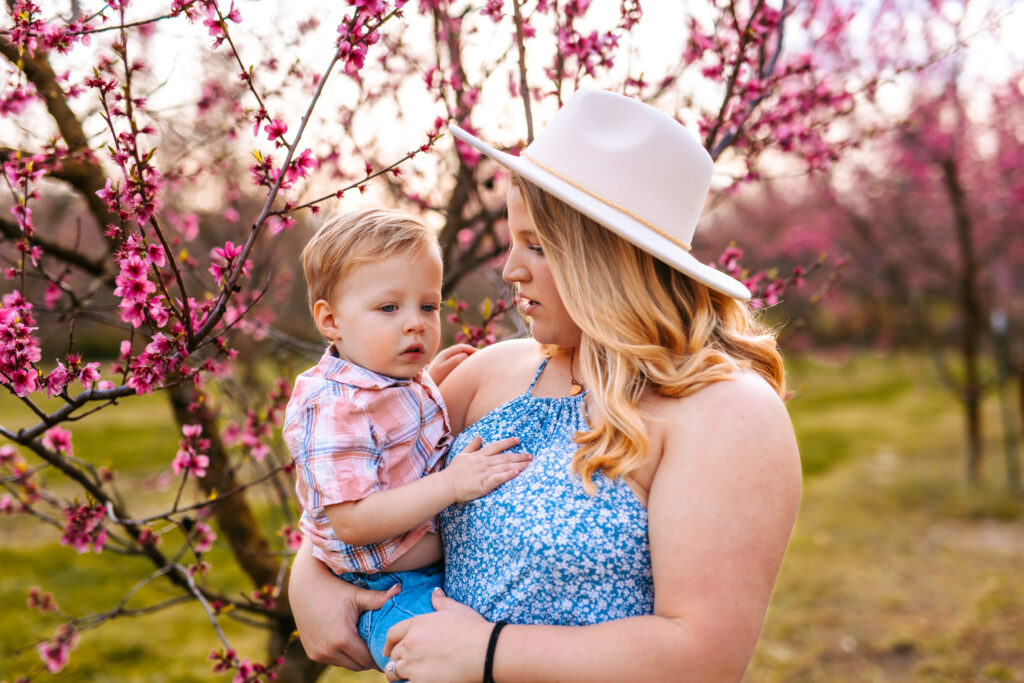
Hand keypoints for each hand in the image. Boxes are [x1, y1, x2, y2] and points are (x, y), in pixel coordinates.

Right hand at [288, 540, 398, 669]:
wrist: (304, 585)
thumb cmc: (334, 588)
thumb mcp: (357, 594)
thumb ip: (379, 598)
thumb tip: (400, 590)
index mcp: (341, 639)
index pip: (367, 659)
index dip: (379, 655)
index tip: (389, 649)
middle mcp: (327, 650)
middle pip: (357, 666)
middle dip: (368, 659)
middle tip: (379, 647)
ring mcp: (317, 653)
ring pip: (345, 664)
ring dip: (355, 658)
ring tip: (366, 644)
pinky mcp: (311, 652)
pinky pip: (333, 660)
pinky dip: (342, 655)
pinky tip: (350, 642)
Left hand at [383, 589, 491, 682]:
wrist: (485, 651)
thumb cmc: (473, 629)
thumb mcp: (457, 610)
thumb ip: (441, 601)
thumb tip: (435, 592)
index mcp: (416, 624)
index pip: (392, 634)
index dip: (389, 643)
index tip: (388, 650)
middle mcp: (410, 644)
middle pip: (393, 655)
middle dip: (397, 660)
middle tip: (403, 666)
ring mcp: (413, 665)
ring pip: (394, 672)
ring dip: (398, 675)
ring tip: (405, 678)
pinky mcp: (420, 682)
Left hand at [427, 344, 476, 384]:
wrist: (425, 387)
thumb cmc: (434, 378)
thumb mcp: (443, 369)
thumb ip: (453, 361)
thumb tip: (464, 355)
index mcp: (445, 354)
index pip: (462, 347)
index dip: (472, 349)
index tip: (481, 354)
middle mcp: (445, 355)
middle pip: (462, 350)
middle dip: (472, 352)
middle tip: (483, 357)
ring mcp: (446, 360)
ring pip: (461, 355)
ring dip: (470, 357)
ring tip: (479, 362)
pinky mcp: (447, 366)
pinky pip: (459, 361)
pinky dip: (466, 362)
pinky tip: (471, 368)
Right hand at [442, 436, 529, 502]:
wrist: (446, 485)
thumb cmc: (454, 472)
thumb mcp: (462, 455)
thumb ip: (472, 446)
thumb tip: (479, 437)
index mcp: (480, 456)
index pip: (496, 446)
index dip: (508, 442)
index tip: (518, 440)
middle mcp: (484, 462)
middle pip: (505, 457)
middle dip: (520, 456)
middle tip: (531, 456)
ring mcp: (484, 472)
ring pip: (505, 466)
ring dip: (518, 465)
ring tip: (530, 464)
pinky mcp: (484, 483)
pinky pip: (498, 478)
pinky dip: (508, 475)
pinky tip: (517, 473)